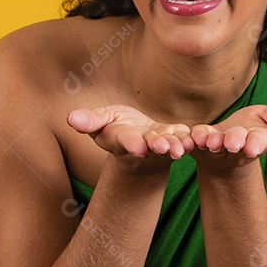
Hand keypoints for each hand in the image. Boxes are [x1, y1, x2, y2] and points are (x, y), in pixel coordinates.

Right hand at [67, 104, 195, 173]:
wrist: (137, 139)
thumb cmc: (115, 126)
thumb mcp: (100, 122)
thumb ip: (89, 121)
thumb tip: (70, 118)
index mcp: (122, 139)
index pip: (126, 142)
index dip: (132, 144)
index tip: (137, 146)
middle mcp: (142, 145)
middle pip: (151, 146)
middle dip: (158, 146)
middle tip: (165, 147)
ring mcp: (160, 143)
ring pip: (170, 145)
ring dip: (176, 146)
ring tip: (183, 147)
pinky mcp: (175, 138)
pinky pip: (183, 139)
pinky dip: (189, 139)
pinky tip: (196, 138)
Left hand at [189, 97, 266, 172]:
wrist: (229, 144)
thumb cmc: (253, 128)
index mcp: (258, 141)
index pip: (259, 143)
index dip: (256, 145)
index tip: (253, 148)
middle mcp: (237, 148)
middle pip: (235, 144)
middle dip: (233, 142)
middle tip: (231, 142)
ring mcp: (217, 148)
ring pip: (214, 145)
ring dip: (211, 142)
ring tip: (208, 140)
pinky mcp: (198, 144)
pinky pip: (194, 141)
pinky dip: (192, 139)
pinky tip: (191, 136)